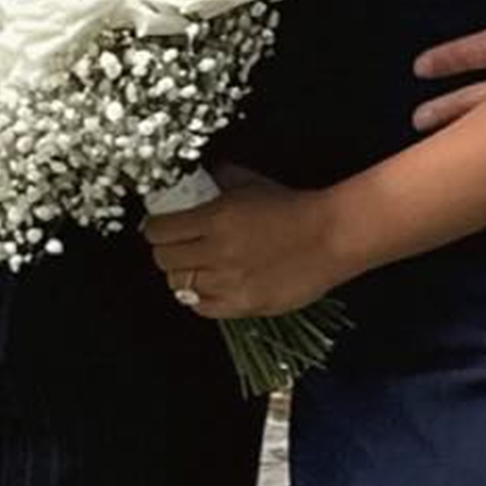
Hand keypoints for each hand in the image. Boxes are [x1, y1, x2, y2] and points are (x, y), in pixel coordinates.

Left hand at [144, 169, 348, 319]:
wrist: (330, 236)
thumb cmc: (294, 208)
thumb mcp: (251, 182)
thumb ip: (219, 178)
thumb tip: (198, 178)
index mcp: (215, 218)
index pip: (158, 230)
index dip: (154, 228)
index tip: (159, 226)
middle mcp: (217, 252)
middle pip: (164, 260)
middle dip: (165, 250)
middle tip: (175, 245)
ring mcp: (229, 282)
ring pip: (179, 285)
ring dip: (183, 274)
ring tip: (195, 265)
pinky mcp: (243, 305)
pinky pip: (202, 307)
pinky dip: (199, 297)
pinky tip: (209, 285)